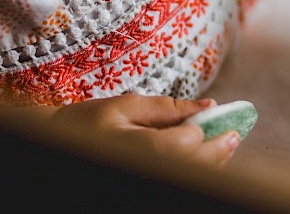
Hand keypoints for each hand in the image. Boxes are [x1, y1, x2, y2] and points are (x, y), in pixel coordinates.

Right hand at [49, 94, 239, 168]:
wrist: (55, 145)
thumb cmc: (85, 125)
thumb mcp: (124, 106)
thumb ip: (167, 107)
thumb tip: (208, 104)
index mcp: (140, 148)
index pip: (188, 142)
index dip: (207, 130)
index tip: (224, 119)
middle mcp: (146, 169)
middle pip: (195, 167)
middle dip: (218, 151)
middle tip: (234, 135)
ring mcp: (144, 180)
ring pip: (190, 177)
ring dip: (211, 163)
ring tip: (222, 146)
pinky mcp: (142, 185)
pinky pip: (178, 180)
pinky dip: (196, 171)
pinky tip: (201, 159)